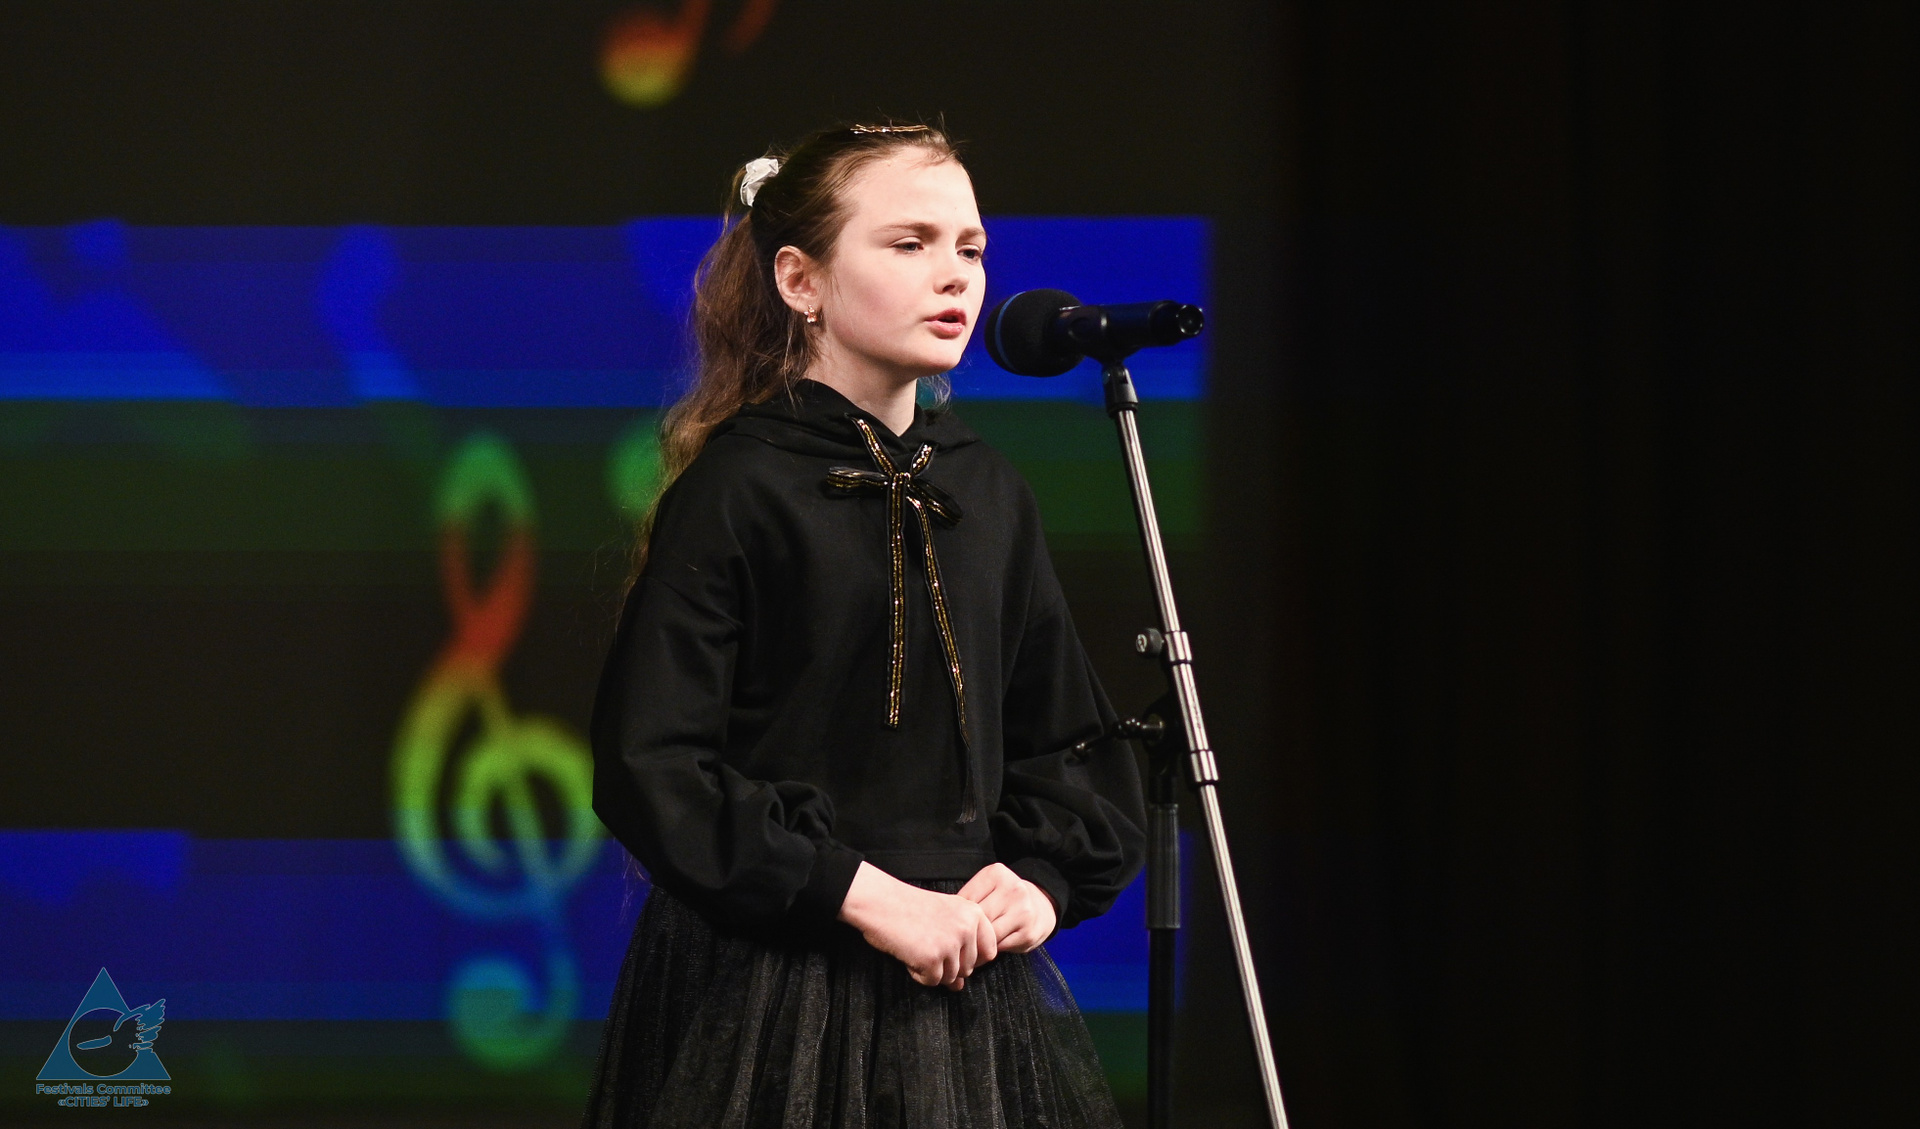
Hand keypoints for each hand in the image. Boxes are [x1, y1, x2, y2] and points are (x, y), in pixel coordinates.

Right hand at [838, 862, 997, 990]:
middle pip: (968, 968)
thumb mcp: (944, 918)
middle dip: (947, 965)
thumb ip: (959, 948)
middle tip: (927, 945)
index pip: (989, 952)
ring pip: (950, 977)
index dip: (969, 958)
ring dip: (932, 970)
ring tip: (917, 947)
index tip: (951, 950)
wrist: (881, 902)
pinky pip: (932, 981)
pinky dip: (918, 974)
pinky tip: (909, 954)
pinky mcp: (933, 958)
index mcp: (974, 914)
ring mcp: (951, 944)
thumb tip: (960, 985)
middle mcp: (967, 928)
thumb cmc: (909, 908)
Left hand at [957, 863, 1056, 953]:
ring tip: (966, 950)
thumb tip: (943, 917)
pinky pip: (999, 946)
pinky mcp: (1028, 933)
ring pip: (987, 934)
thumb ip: (970, 896)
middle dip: (965, 932)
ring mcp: (1022, 912)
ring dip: (974, 945)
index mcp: (997, 874)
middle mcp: (1013, 890)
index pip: (966, 898)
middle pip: (977, 918)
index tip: (950, 925)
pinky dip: (988, 952)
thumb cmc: (1006, 897)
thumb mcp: (990, 886)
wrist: (1043, 905)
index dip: (956, 915)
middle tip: (953, 942)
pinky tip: (982, 952)